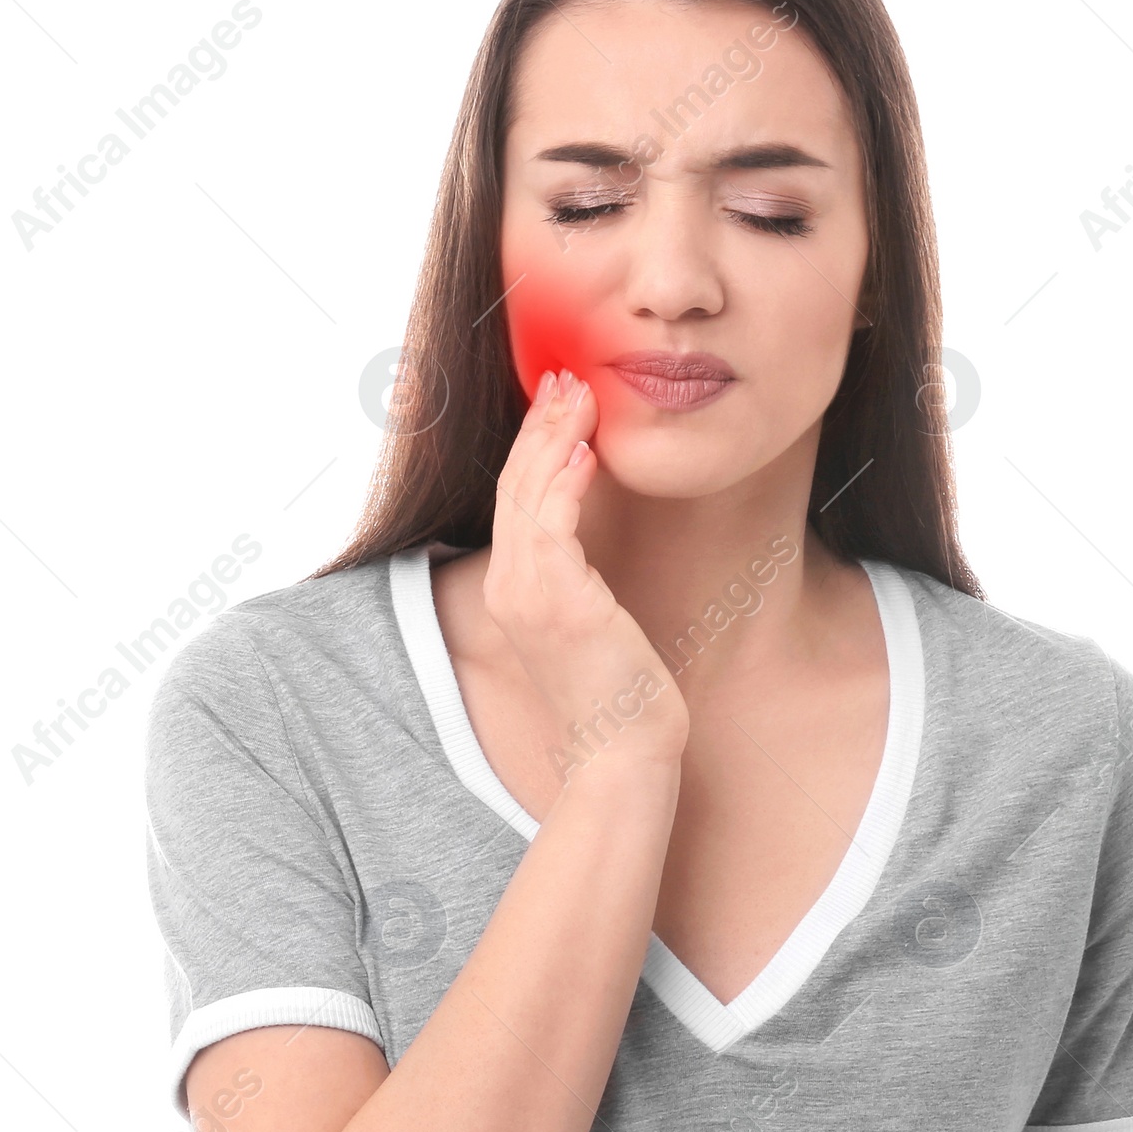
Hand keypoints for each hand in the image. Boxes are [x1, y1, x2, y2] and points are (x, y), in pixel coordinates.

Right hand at [484, 368, 689, 774]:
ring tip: (580, 395)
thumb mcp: (591, 626)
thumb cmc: (618, 695)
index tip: (559, 405)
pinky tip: (588, 449)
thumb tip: (593, 554)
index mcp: (513, 592)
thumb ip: (579, 583)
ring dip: (554, 439)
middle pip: (514, 487)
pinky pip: (553, 525)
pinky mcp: (559, 602)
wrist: (623, 753)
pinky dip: (566, 481)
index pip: (515, 502)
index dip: (533, 448)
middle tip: (566, 378)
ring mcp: (528, 595)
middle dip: (540, 427)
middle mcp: (509, 589)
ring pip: (529, 495)